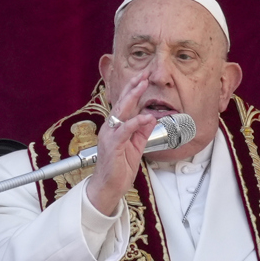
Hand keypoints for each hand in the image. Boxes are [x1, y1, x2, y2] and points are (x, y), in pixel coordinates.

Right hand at [87, 73, 157, 214]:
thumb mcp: (136, 147)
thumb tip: (150, 117)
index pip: (124, 104)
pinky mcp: (112, 145)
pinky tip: (145, 117)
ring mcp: (109, 135)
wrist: (109, 187)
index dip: (133, 90)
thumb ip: (142, 132)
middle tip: (144, 73)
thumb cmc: (119, 168)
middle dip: (133, 86)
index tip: (143, 78)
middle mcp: (110, 128)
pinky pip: (124, 130)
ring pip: (121, 111)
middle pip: (122, 102)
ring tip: (142, 85)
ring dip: (132, 97)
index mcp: (115, 127)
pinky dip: (135, 122)